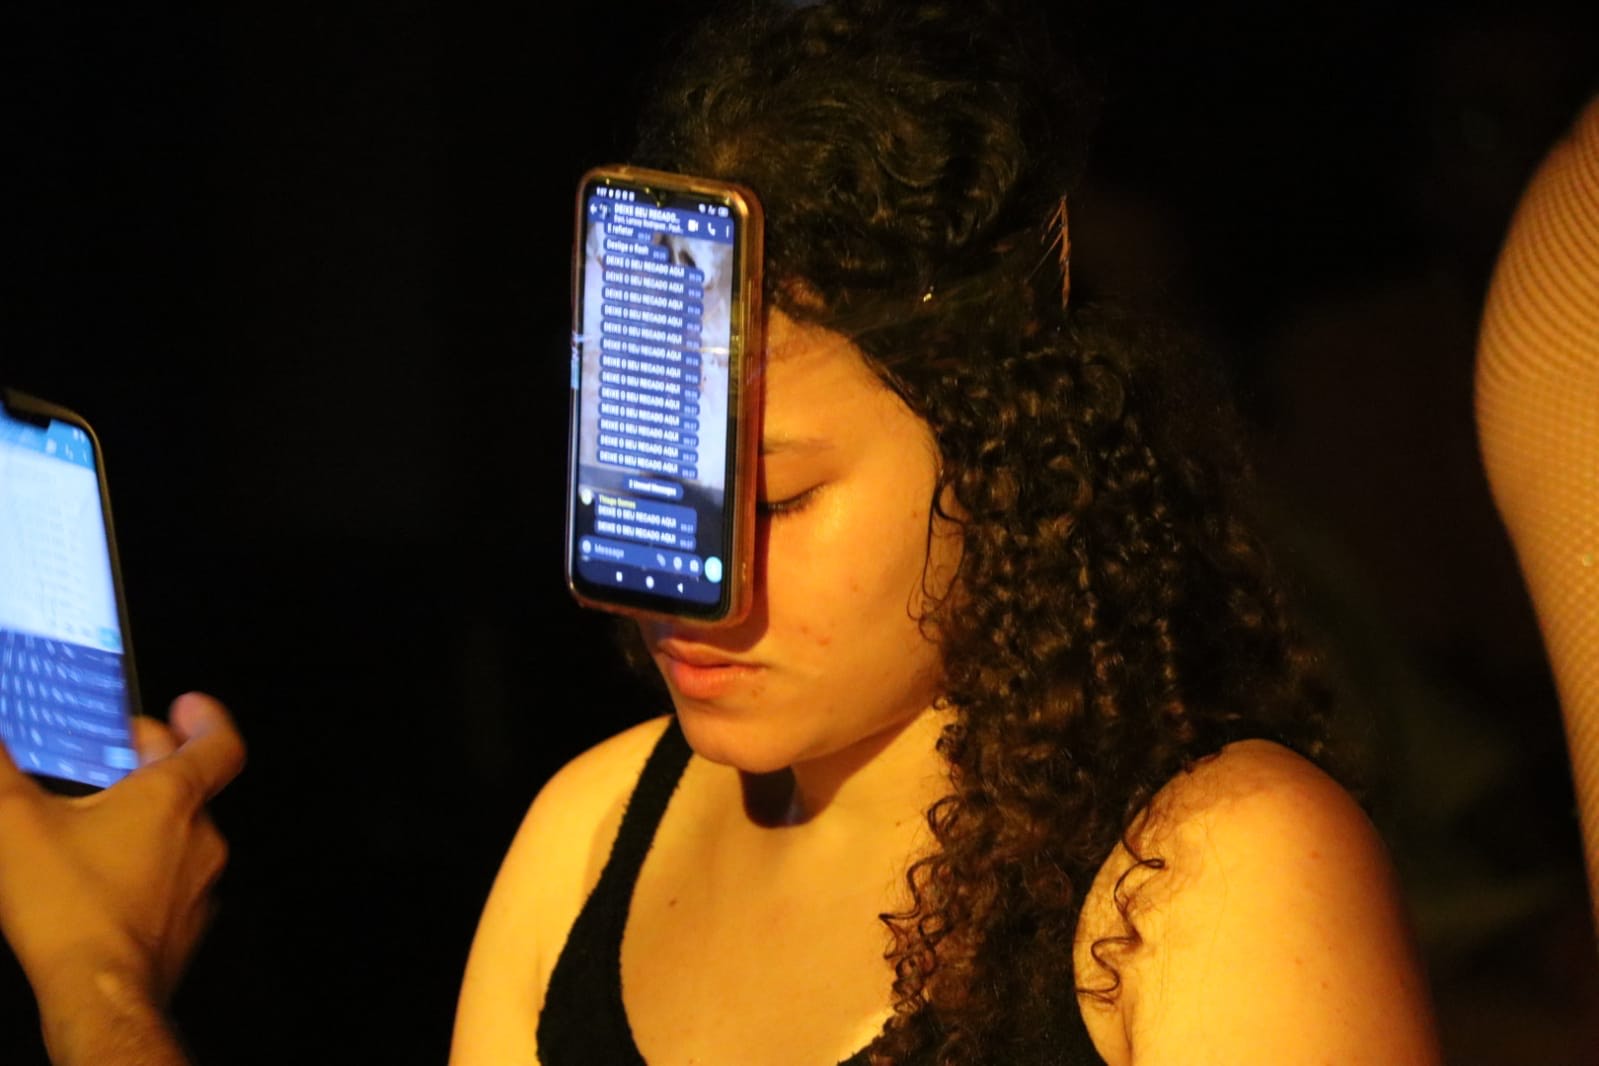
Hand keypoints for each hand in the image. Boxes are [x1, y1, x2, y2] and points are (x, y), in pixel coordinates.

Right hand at [0, 693, 244, 1056]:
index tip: (189, 707)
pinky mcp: (187, 923)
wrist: (100, 993)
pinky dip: (149, 864)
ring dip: (151, 815)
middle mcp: (199, 836)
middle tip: (122, 754)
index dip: (207, 718)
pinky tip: (108, 874)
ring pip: (184, 832)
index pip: (219, 742)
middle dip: (157, 761)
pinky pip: (175, 878)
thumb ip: (1, 769)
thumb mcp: (16, 821)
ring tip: (104, 815)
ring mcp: (199, 883)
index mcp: (172, 798)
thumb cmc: (71, 910)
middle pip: (193, 783)